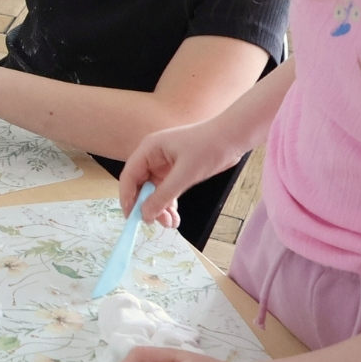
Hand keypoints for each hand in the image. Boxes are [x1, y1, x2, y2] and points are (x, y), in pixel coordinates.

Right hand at [117, 118, 243, 227]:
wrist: (233, 137)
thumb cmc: (208, 148)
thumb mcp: (185, 174)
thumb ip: (163, 195)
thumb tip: (145, 215)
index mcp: (149, 150)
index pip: (129, 176)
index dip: (127, 197)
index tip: (131, 218)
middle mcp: (153, 157)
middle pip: (141, 186)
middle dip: (147, 205)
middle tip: (154, 224)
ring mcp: (164, 165)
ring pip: (154, 192)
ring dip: (160, 208)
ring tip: (170, 224)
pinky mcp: (177, 172)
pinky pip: (167, 191)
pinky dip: (170, 205)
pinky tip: (175, 218)